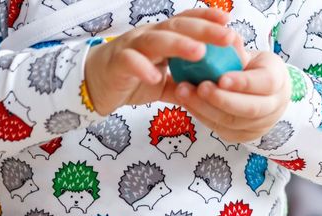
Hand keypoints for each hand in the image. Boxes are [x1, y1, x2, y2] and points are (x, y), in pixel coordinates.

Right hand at [84, 8, 236, 114]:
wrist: (92, 87)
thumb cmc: (128, 80)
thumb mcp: (161, 82)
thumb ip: (182, 83)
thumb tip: (208, 89)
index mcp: (161, 37)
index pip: (186, 22)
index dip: (207, 19)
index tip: (229, 22)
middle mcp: (148, 36)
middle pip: (178, 27)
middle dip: (204, 30)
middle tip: (228, 37)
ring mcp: (132, 47)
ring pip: (156, 40)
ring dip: (179, 45)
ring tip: (199, 53)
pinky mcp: (117, 63)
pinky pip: (130, 62)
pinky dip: (143, 68)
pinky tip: (156, 76)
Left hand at [165, 49, 289, 144]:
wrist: (261, 96)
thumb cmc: (253, 70)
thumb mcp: (251, 56)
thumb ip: (237, 51)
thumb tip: (222, 38)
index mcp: (278, 80)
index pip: (266, 83)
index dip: (243, 83)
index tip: (221, 78)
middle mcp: (272, 106)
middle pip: (249, 108)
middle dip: (221, 99)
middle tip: (199, 87)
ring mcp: (256, 125)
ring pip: (230, 121)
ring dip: (203, 107)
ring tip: (183, 92)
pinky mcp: (239, 136)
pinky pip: (218, 127)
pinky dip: (200, 114)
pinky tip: (186, 102)